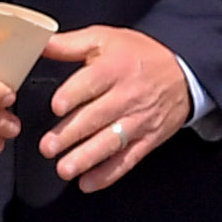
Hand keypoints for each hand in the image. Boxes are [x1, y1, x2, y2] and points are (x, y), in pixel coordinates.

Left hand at [38, 25, 197, 192]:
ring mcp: (138, 121)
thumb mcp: (104, 39)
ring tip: (64, 169)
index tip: (56, 106)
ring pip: (111, 142)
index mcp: (113, 69)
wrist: (183, 72)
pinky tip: (88, 183)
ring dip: (86, 158)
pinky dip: (108, 174)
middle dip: (71, 134)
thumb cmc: (138, 55)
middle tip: (48, 148)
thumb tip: (37, 44)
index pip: (92, 83)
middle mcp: (126, 96)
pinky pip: (127, 160)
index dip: (73, 95)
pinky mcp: (147, 140)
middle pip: (97, 117)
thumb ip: (68, 44)